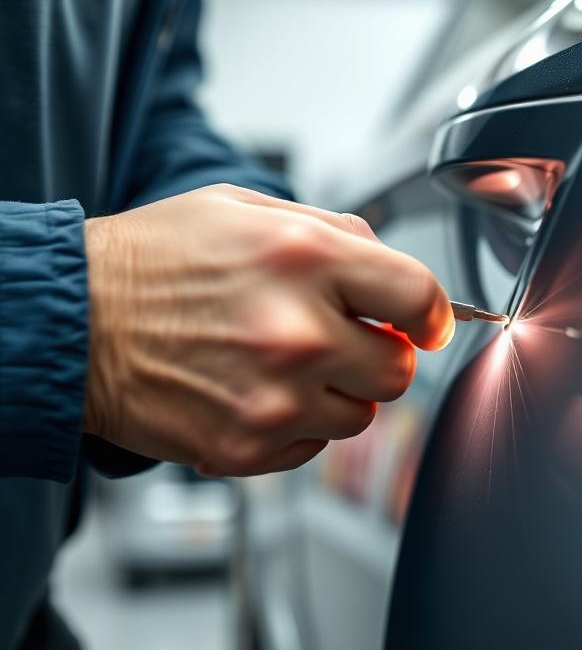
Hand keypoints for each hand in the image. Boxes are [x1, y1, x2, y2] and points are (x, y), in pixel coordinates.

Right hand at [83, 184, 453, 475]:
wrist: (74, 322)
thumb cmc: (157, 260)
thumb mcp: (247, 207)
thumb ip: (336, 232)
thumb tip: (394, 272)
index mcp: (303, 258)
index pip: (420, 296)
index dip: (433, 312)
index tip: (427, 322)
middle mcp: (296, 333)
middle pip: (401, 368)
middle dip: (382, 352)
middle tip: (345, 337)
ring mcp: (273, 399)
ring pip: (362, 414)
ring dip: (340, 390)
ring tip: (288, 363)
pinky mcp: (246, 448)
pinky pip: (315, 447)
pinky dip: (300, 425)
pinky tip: (259, 391)